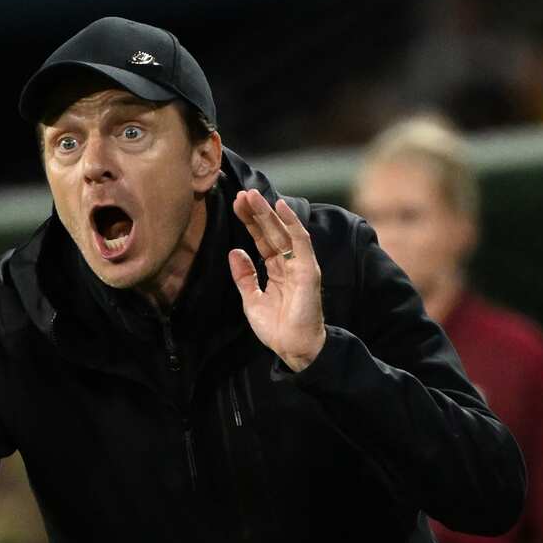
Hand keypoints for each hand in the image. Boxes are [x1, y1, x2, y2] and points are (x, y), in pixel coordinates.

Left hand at [228, 190, 325, 371]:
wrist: (293, 348)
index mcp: (276, 270)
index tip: (236, 205)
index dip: (249, 222)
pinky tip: (281, 207)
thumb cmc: (277, 328)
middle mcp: (289, 263)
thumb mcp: (252, 300)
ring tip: (252, 196)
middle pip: (271, 231)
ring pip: (283, 232)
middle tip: (241, 194)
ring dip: (269, 212)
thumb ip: (244, 276)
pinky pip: (301, 242)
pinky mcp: (308, 270)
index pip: (262, 239)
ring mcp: (300, 265)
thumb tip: (235, 251)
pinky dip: (292, 223)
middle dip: (257, 212)